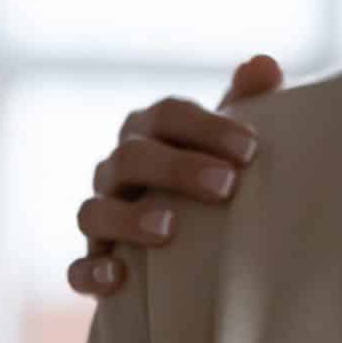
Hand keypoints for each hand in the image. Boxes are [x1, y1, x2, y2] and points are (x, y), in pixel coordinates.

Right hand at [66, 54, 283, 297]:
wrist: (195, 239)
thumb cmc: (217, 173)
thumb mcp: (233, 141)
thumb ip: (248, 102)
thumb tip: (264, 63)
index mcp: (153, 133)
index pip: (167, 115)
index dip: (206, 128)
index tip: (251, 148)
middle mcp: (119, 168)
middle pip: (132, 158)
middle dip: (177, 169)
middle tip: (226, 185)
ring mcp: (103, 215)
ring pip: (95, 211)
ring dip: (129, 218)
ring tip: (170, 228)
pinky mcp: (95, 262)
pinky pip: (77, 269)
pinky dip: (91, 272)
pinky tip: (119, 279)